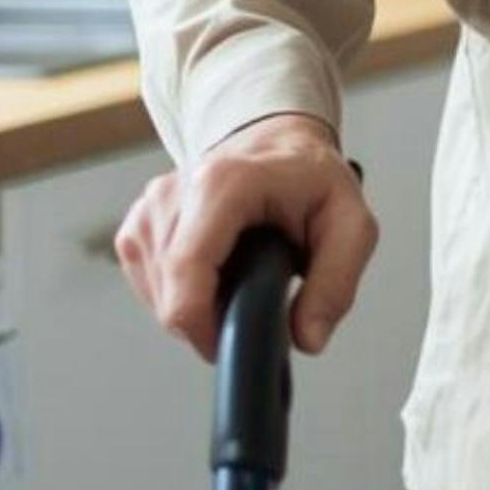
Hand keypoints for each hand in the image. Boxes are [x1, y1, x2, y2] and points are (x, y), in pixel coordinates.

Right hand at [116, 112, 376, 360]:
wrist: (279, 148)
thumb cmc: (312, 180)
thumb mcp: (352, 225)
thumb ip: (336, 284)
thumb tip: (307, 338)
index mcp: (222, 184)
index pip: (186, 274)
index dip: (204, 327)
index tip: (234, 342)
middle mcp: (173, 193)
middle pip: (170, 296)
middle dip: (211, 318)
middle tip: (256, 297)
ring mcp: (149, 209)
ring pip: (157, 297)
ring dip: (198, 306)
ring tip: (241, 276)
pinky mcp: (137, 226)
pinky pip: (149, 285)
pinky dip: (181, 294)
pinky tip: (216, 271)